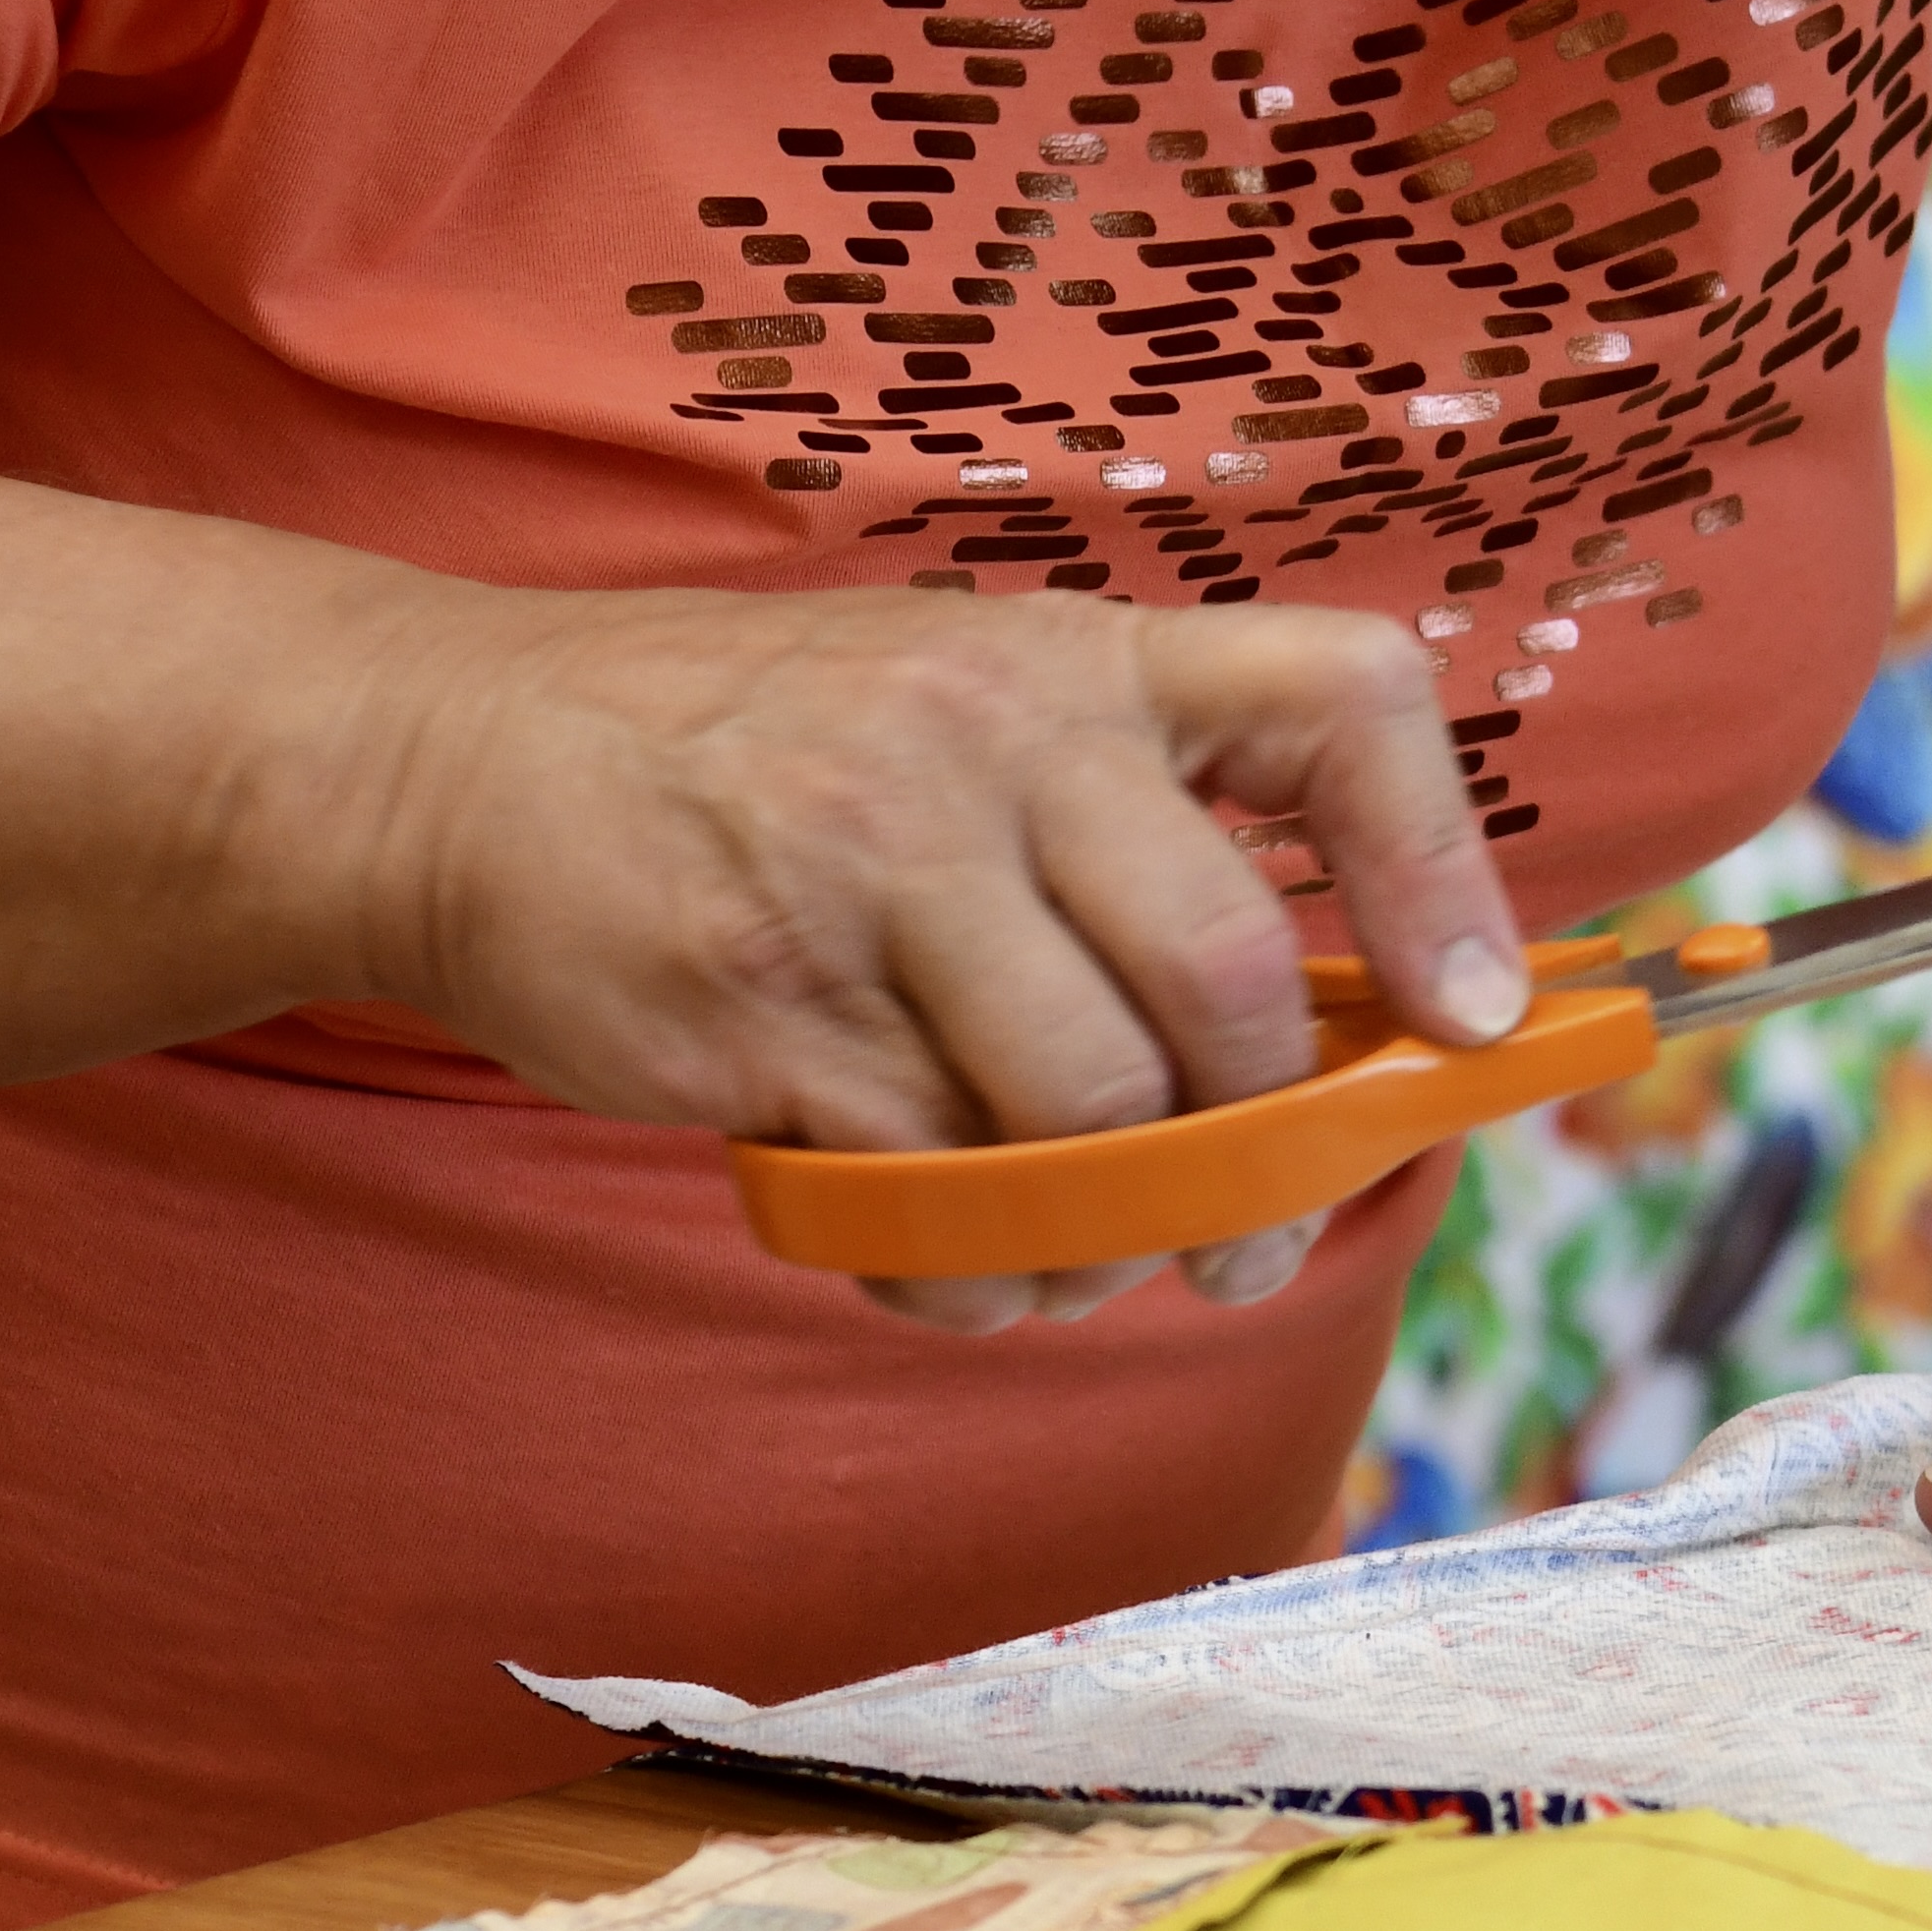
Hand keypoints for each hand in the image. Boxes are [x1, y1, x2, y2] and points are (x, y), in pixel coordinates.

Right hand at [341, 576, 1527, 1334]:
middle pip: (1226, 982)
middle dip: (1263, 1145)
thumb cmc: (755, 763)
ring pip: (1090, 1117)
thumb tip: (1354, 1034)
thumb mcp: (962, 710)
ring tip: (1071, 1249)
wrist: (459, 765)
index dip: (1443, 871)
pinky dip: (969, 1268)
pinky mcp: (765, 1008)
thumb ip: (1133, 831)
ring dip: (1108, 1234)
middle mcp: (988, 739)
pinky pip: (939, 1200)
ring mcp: (868, 870)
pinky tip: (937, 1241)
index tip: (1472, 1016)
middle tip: (1250, 1229)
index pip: (1343, 700)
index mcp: (1076, 662)